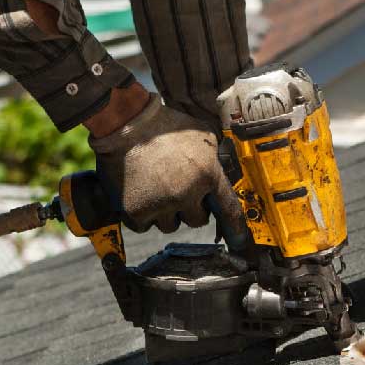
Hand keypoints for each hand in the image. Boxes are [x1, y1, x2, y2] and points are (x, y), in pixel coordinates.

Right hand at [88, 95, 244, 233]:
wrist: (126, 124)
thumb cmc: (165, 126)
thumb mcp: (203, 135)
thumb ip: (215, 158)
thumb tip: (222, 177)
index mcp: (208, 175)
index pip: (229, 209)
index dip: (236, 228)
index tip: (239, 241)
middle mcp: (186, 194)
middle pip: (197, 221)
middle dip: (190, 209)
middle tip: (177, 189)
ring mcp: (161, 204)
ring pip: (170, 226)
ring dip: (166, 214)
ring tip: (156, 188)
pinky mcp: (136, 211)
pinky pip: (145, 227)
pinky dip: (143, 215)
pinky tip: (141, 194)